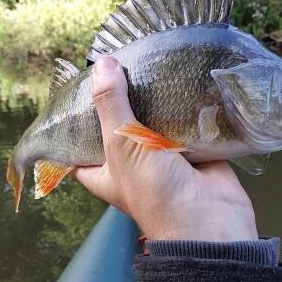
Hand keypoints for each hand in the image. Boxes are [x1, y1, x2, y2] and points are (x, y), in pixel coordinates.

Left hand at [74, 56, 257, 241]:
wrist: (207, 218)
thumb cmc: (153, 189)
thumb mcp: (121, 144)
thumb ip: (111, 105)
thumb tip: (103, 65)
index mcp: (104, 172)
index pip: (79, 148)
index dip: (74, 126)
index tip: (74, 95)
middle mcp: (131, 164)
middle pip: (118, 128)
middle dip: (118, 102)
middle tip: (115, 66)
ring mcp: (163, 157)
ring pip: (153, 122)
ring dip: (153, 100)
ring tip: (146, 62)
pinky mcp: (193, 149)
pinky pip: (185, 122)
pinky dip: (183, 106)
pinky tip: (179, 78)